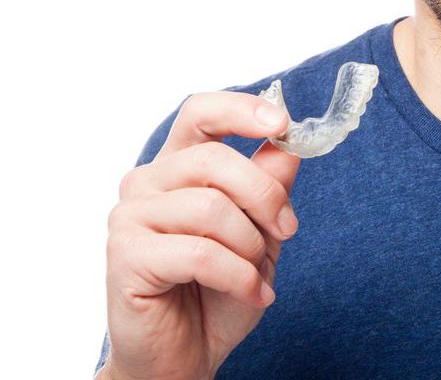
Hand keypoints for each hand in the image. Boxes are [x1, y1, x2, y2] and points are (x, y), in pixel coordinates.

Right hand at [102, 92, 300, 379]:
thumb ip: (270, 186)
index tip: (281, 123)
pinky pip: (200, 253)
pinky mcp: (126, 256)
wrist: (184, 357)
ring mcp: (130, 217)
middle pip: (214, 158)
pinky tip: (252, 293)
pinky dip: (239, 275)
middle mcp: (147, 182)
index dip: (240, 110)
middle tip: (287, 229)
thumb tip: (288, 146)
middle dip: (264, 195)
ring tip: (257, 273)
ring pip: (210, 207)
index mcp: (178, 165)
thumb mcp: (260, 233)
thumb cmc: (218, 291)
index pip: (200, 113)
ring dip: (250, 245)